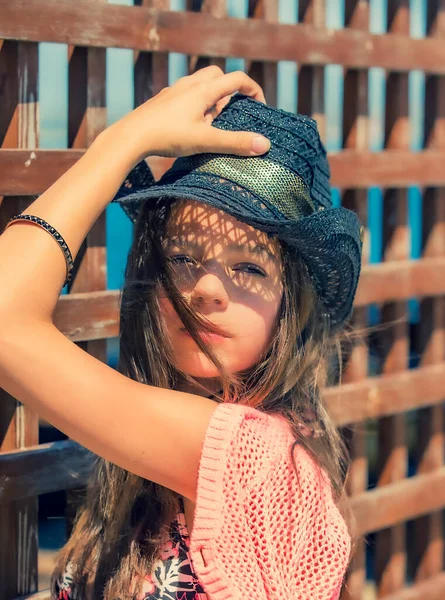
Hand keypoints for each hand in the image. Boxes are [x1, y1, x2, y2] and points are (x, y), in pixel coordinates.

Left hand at [109, 66, 270, 160]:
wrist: (130, 137)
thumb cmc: (168, 137)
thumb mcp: (205, 141)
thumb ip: (235, 142)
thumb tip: (265, 145)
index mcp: (203, 90)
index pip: (237, 79)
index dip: (253, 90)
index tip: (260, 106)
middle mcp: (189, 85)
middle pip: (218, 75)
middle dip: (231, 91)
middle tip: (232, 114)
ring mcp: (174, 92)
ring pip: (200, 85)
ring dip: (212, 98)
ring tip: (211, 123)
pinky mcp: (163, 101)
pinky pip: (185, 95)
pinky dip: (196, 105)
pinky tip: (190, 126)